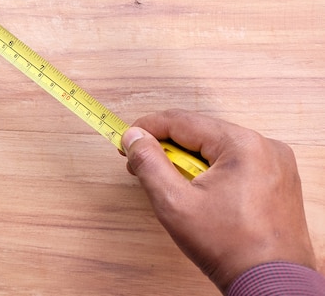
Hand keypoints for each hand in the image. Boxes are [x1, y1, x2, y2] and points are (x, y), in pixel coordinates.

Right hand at [121, 109, 315, 291]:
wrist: (270, 284)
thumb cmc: (229, 248)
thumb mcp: (174, 203)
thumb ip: (149, 163)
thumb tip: (133, 137)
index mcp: (241, 144)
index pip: (181, 121)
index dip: (147, 128)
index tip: (126, 140)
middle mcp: (263, 145)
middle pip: (199, 132)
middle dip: (165, 146)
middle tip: (139, 163)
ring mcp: (273, 162)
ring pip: (214, 147)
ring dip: (185, 159)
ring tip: (165, 181)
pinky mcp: (275, 178)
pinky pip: (233, 161)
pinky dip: (208, 169)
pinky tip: (193, 188)